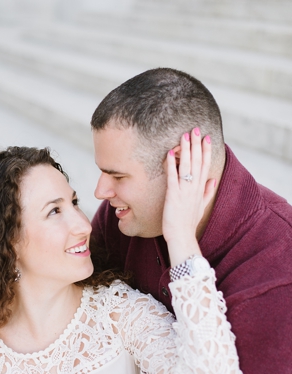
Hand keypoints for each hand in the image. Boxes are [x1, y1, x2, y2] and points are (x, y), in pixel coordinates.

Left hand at [162, 127, 216, 265]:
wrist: (182, 237)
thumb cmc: (188, 223)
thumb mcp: (201, 206)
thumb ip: (207, 192)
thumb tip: (213, 179)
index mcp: (201, 188)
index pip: (205, 165)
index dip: (206, 150)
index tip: (206, 137)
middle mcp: (194, 187)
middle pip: (197, 162)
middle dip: (196, 144)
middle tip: (195, 129)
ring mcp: (184, 191)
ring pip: (186, 166)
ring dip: (185, 150)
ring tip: (184, 136)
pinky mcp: (173, 196)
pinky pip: (172, 177)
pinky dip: (171, 165)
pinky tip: (169, 154)